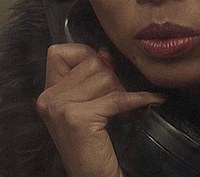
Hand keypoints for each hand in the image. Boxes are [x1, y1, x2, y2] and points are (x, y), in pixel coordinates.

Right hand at [36, 43, 164, 176]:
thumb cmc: (92, 146)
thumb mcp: (82, 108)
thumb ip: (86, 81)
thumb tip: (104, 54)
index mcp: (46, 95)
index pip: (59, 52)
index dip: (83, 55)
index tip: (101, 69)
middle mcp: (48, 99)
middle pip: (90, 63)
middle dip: (110, 77)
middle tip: (116, 99)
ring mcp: (61, 107)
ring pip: (105, 78)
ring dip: (120, 91)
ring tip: (122, 109)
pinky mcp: (79, 117)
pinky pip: (118, 98)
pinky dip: (139, 99)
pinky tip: (152, 100)